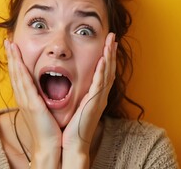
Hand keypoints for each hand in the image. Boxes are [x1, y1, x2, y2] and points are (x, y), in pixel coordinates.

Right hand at [4, 40, 61, 167]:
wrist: (49, 145)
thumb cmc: (49, 129)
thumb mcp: (44, 109)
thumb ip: (42, 98)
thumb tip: (45, 89)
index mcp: (26, 98)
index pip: (19, 76)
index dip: (15, 61)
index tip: (13, 48)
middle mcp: (23, 98)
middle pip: (14, 72)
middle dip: (11, 56)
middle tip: (8, 41)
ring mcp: (25, 100)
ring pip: (17, 75)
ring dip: (13, 59)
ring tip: (10, 45)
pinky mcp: (31, 104)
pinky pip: (24, 83)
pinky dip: (20, 70)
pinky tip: (18, 60)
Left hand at [61, 32, 116, 167]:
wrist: (70, 144)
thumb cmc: (70, 126)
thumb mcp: (74, 105)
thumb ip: (76, 93)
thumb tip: (67, 83)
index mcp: (94, 95)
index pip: (103, 71)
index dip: (106, 56)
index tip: (107, 42)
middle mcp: (99, 95)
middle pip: (109, 69)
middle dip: (111, 51)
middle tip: (113, 36)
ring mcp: (99, 99)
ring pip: (107, 73)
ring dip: (109, 56)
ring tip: (111, 41)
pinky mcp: (94, 103)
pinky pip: (100, 83)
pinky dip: (103, 70)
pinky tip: (104, 59)